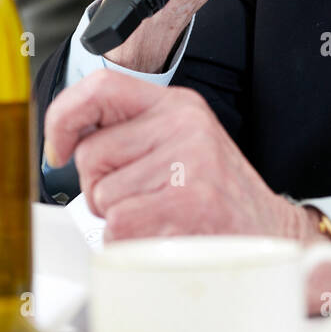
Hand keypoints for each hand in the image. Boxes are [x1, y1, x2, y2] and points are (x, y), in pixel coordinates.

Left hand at [43, 71, 330, 313]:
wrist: (273, 236)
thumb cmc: (218, 197)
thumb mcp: (182, 145)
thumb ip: (133, 134)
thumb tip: (64, 141)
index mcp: (178, 106)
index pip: (101, 86)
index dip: (64, 116)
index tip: (58, 147)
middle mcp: (184, 126)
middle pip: (92, 154)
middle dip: (101, 187)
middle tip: (142, 198)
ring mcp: (188, 164)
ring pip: (103, 197)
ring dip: (120, 220)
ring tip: (161, 218)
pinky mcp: (188, 204)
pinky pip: (118, 229)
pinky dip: (131, 245)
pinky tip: (165, 236)